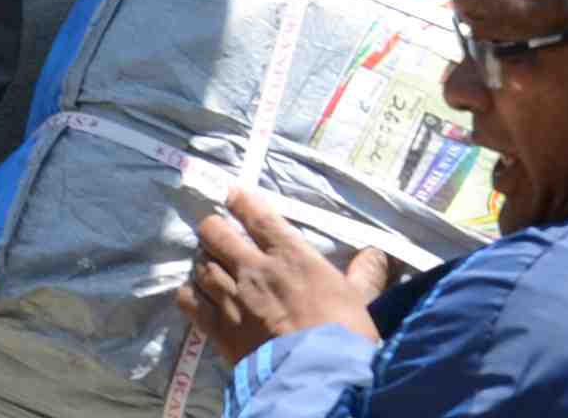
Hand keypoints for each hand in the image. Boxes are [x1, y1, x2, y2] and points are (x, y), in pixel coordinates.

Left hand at [182, 189, 390, 369]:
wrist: (315, 374)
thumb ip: (365, 272)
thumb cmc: (342, 331)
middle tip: (215, 228)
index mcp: (289, 254)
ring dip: (203, 259)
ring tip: (207, 260)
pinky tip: (195, 292)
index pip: (256, 216)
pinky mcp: (219, 329)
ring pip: (202, 266)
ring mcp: (232, 299)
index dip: (241, 200)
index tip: (233, 194)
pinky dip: (190, 292)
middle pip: (217, 235)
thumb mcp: (360, 297)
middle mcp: (254, 269)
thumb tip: (377, 253)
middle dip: (212, 228)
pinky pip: (191, 302)